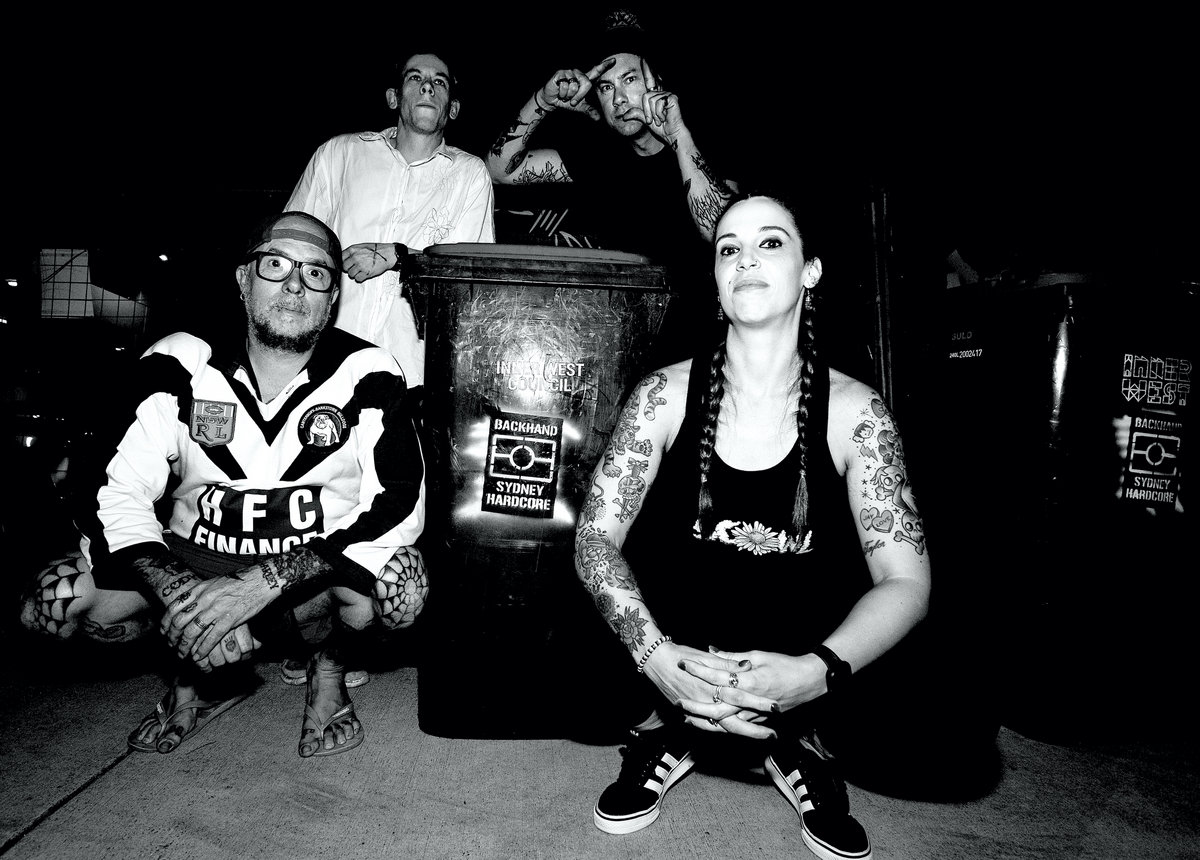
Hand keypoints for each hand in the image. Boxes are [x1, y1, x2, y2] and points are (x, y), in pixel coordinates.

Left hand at [161, 573, 268, 662]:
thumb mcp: (216, 582)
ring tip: (183, 654)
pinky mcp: (230, 619)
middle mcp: (205, 599)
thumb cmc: (241, 581)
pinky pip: (212, 637)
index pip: (174, 607)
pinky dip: (203, 649)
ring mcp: (217, 609)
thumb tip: (191, 601)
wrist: (261, 580)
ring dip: (185, 646)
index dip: (166, 622)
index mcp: (200, 589)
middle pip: (180, 622)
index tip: (164, 632)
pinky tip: (200, 656)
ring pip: (193, 632)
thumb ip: (202, 593)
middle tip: (172, 645)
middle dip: (173, 637)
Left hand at [342, 243, 396, 282]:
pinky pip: (357, 279)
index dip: (344, 261)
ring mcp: (360, 266)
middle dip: (349, 269)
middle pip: (344, 267)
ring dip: (354, 274)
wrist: (387, 254)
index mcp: (353, 250)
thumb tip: (346, 258)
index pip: (341, 257)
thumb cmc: (376, 250)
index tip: (347, 263)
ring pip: (350, 274)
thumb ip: (353, 252)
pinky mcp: (365, 273)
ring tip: (360, 271)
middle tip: (354, 268)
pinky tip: (363, 274)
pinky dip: (360, 278)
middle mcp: (355, 257)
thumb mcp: (362, 246)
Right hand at [539, 58, 615, 118]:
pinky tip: (559, 91)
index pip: (596, 71)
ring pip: (575, 86)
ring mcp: (569, 73)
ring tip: (565, 95)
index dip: (605, 66)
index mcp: (585, 80)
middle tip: (572, 101)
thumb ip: (589, 110)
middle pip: (586, 83)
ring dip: (569, 95)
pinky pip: (565, 86)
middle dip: (579, 96)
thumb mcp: (579, 107)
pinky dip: (562, 93)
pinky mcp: (561, 73)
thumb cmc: (566, 101)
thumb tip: (598, 118)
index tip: (614, 60)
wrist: (551, 101)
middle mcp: (578, 74)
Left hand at [635, 61, 685, 143]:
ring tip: (660, 119)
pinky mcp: (672, 98)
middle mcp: (661, 93)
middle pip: (645, 96)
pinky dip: (658, 113)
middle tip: (653, 121)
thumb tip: (624, 116)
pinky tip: (664, 117)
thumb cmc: (661, 128)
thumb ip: (637, 114)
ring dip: (653, 113)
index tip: (643, 58)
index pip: (650, 81)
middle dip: (647, 112)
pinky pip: (658, 102)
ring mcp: (667, 94)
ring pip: (650, 100)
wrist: (671, 134)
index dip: (647, 69)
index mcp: (655, 96)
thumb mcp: (646, 120)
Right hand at [642, 641, 762, 734]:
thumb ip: (727, 662)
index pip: (741, 697)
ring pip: (724, 728)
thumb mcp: (706, 657)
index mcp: (713, 685)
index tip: (776, 707)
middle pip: (735, 720)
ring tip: (761, 737)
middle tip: (773, 735)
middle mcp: (706, 701)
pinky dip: (723, 732)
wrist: (656, 662)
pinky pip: (709, 728)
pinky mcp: (689, 714)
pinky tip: (735, 734)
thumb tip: (746, 665)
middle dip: (755, 729)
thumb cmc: (682, 655)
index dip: (759, 704)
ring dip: (743, 733)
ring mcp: (698, 711)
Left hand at [691, 647, 826, 713]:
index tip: (683, 663)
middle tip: (677, 701)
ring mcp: (754, 713)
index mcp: (749, 680)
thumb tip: (710, 650)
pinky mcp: (757, 720)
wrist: (808, 682)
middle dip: (695, 704)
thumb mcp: (758, 655)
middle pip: (716, 705)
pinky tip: (705, 724)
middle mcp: (750, 699)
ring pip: (724, 721)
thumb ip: (732, 657)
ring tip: (685, 717)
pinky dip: (718, 725)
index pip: (718, 674)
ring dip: (704, 719)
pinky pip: (734, 726)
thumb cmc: (784, 665)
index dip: (698, 669)